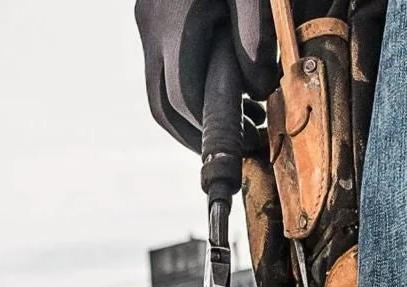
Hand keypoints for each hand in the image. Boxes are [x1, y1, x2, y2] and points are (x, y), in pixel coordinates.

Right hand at [135, 0, 275, 150]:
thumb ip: (256, 36)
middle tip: (239, 147)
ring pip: (158, 92)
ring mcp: (147, 23)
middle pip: (162, 107)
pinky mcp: (152, 19)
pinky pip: (164, 69)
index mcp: (176, 22)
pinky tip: (227, 86)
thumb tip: (258, 89)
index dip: (214, 130)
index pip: (183, 99)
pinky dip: (191, 90)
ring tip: (242, 118)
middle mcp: (152, 25)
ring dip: (194, 118)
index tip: (249, 139)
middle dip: (199, 138)